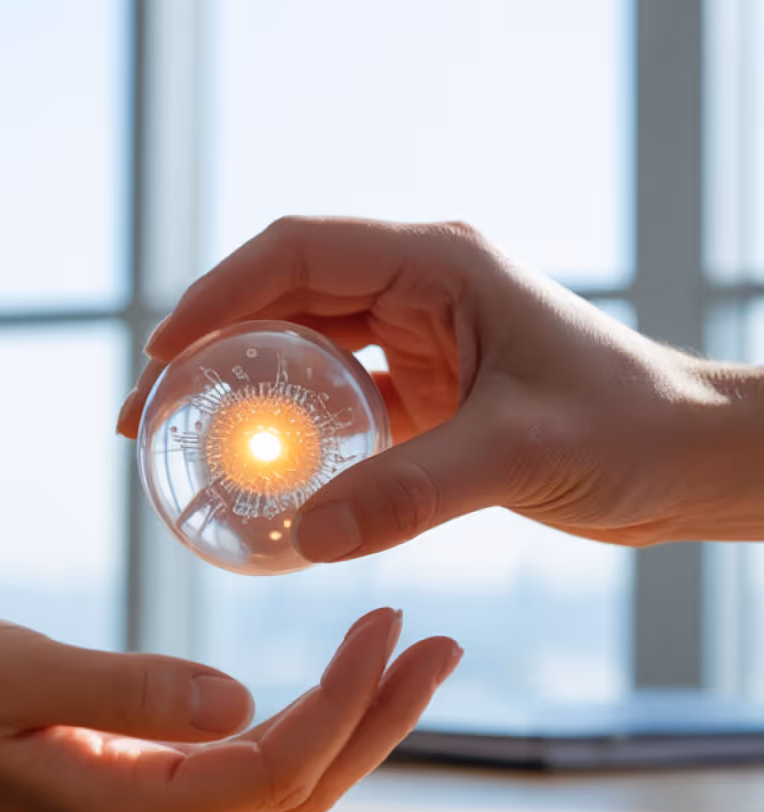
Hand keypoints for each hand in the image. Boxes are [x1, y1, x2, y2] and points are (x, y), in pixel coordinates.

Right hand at [0, 609, 459, 811]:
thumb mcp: (16, 674)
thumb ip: (132, 692)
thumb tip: (241, 699)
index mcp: (124, 805)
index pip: (274, 764)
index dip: (346, 700)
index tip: (387, 624)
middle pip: (301, 784)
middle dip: (379, 716)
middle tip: (438, 645)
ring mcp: (144, 807)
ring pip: (280, 778)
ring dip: (351, 719)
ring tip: (403, 655)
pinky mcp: (134, 778)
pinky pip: (243, 764)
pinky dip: (301, 721)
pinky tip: (328, 682)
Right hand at [118, 217, 763, 557]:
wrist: (685, 460)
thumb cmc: (629, 428)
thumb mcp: (516, 452)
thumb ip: (410, 492)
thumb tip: (304, 539)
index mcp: (435, 264)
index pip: (296, 254)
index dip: (216, 297)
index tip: (159, 356)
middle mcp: (416, 290)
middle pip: (281, 301)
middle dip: (206, 349)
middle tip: (145, 411)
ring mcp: (416, 341)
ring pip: (301, 350)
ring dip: (239, 389)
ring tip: (179, 438)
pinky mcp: (422, 393)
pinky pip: (334, 402)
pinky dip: (290, 430)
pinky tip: (259, 469)